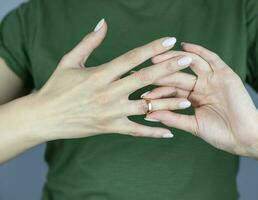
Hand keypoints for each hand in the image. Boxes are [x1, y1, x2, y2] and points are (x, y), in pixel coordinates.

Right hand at [33, 20, 192, 140]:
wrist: (44, 117)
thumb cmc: (57, 86)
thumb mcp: (70, 60)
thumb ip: (89, 42)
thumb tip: (103, 23)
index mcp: (100, 74)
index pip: (131, 58)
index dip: (152, 48)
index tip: (170, 40)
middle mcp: (108, 93)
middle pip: (144, 78)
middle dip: (168, 68)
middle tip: (188, 61)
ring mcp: (111, 112)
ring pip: (145, 107)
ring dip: (168, 103)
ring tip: (188, 99)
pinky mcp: (110, 128)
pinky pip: (136, 131)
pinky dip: (153, 132)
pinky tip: (170, 132)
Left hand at [142, 42, 257, 157]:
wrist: (246, 138)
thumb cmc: (222, 134)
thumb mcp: (193, 125)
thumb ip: (173, 118)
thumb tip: (149, 114)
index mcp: (194, 98)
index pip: (172, 90)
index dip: (156, 89)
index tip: (139, 89)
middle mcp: (202, 86)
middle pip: (178, 76)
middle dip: (161, 72)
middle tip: (142, 69)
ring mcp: (213, 79)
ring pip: (191, 64)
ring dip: (174, 59)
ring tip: (157, 58)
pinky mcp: (225, 74)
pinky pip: (211, 59)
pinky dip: (199, 51)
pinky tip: (184, 47)